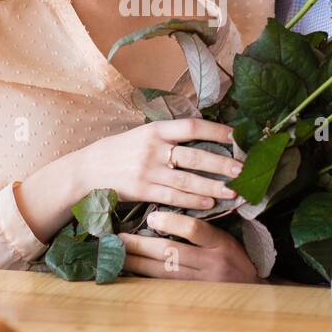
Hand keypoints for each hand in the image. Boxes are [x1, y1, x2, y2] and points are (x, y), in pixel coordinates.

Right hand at [18, 119, 242, 243]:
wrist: (87, 169)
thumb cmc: (119, 151)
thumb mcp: (142, 135)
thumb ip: (168, 136)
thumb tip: (202, 136)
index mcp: (155, 129)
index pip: (192, 127)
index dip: (217, 130)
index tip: (237, 136)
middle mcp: (153, 148)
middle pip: (195, 156)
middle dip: (222, 163)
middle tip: (244, 169)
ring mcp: (148, 171)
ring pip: (188, 180)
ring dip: (213, 186)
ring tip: (234, 191)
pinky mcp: (143, 191)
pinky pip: (173, 197)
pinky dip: (193, 201)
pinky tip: (210, 204)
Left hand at [118, 211, 261, 282]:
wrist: (256, 293)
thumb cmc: (237, 258)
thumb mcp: (228, 238)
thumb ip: (203, 228)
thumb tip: (165, 214)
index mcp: (222, 243)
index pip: (195, 229)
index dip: (171, 222)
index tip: (151, 217)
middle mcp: (212, 264)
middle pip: (171, 253)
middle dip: (142, 245)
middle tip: (119, 238)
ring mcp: (202, 284)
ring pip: (163, 273)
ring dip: (137, 263)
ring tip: (118, 255)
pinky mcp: (194, 297)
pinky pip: (165, 287)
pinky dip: (146, 279)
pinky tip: (131, 274)